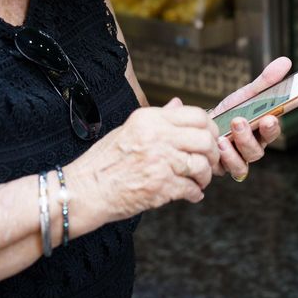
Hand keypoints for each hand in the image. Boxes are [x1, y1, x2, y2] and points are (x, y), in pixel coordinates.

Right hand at [66, 99, 220, 224]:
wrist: (84, 191)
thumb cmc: (104, 162)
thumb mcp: (129, 129)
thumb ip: (158, 117)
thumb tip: (179, 104)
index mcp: (149, 119)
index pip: (197, 115)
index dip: (210, 128)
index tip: (211, 139)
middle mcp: (157, 137)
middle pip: (205, 140)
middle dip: (213, 153)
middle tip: (211, 162)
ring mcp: (160, 162)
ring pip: (202, 166)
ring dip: (205, 176)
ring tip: (199, 181)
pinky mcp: (160, 186)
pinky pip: (191, 189)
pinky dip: (195, 194)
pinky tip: (191, 194)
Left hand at [209, 57, 291, 180]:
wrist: (201, 126)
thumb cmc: (229, 112)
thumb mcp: (245, 95)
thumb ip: (265, 81)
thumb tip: (286, 61)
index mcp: (261, 131)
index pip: (272, 131)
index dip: (273, 127)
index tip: (270, 117)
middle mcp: (252, 149)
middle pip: (257, 151)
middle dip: (250, 138)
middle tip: (240, 121)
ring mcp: (237, 160)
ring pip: (243, 163)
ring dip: (232, 150)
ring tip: (224, 136)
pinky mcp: (222, 168)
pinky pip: (225, 169)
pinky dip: (222, 158)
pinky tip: (215, 142)